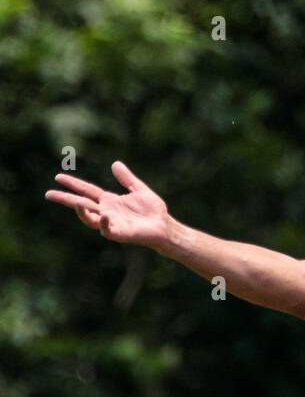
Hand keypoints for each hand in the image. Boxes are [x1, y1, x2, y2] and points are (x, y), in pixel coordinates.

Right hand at [45, 161, 170, 249]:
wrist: (165, 226)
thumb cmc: (153, 211)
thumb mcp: (139, 189)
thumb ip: (127, 179)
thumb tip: (115, 163)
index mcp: (110, 201)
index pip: (87, 191)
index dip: (73, 184)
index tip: (58, 177)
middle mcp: (107, 212)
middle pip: (81, 204)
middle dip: (66, 199)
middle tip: (49, 193)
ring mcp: (112, 223)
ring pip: (90, 219)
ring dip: (82, 212)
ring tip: (76, 202)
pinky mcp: (121, 233)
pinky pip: (107, 230)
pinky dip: (104, 224)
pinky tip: (104, 216)